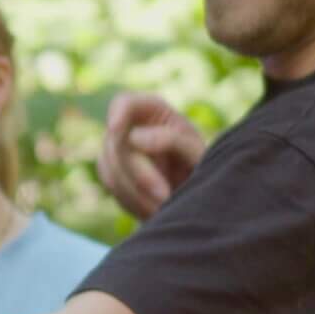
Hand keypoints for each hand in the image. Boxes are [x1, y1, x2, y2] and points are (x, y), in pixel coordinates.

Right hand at [97, 92, 206, 218]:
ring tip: (164, 209)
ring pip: (111, 169)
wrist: (200, 192)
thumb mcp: (196, 151)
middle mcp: (130, 127)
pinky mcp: (113, 175)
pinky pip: (113, 187)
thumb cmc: (203, 165)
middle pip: (117, 145)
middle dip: (139, 174)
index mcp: (152, 110)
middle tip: (164, 197)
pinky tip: (153, 211)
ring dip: (136, 193)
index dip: (117, 113)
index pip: (124, 103)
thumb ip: (172, 140)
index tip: (116, 128)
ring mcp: (117, 151)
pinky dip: (132, 201)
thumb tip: (134, 138)